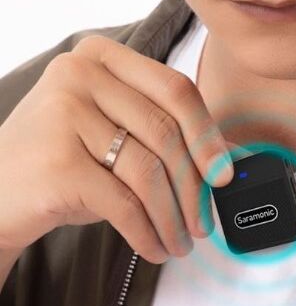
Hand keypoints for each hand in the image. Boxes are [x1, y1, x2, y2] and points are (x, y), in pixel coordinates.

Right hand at [0, 35, 233, 263]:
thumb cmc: (67, 163)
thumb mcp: (116, 134)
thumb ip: (164, 133)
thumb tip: (227, 163)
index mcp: (102, 57)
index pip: (176, 90)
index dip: (208, 136)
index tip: (224, 176)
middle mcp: (80, 74)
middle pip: (166, 133)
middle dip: (194, 188)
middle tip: (203, 224)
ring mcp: (64, 113)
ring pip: (149, 172)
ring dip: (173, 218)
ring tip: (180, 244)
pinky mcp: (58, 161)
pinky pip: (125, 204)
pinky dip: (147, 233)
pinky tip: (155, 249)